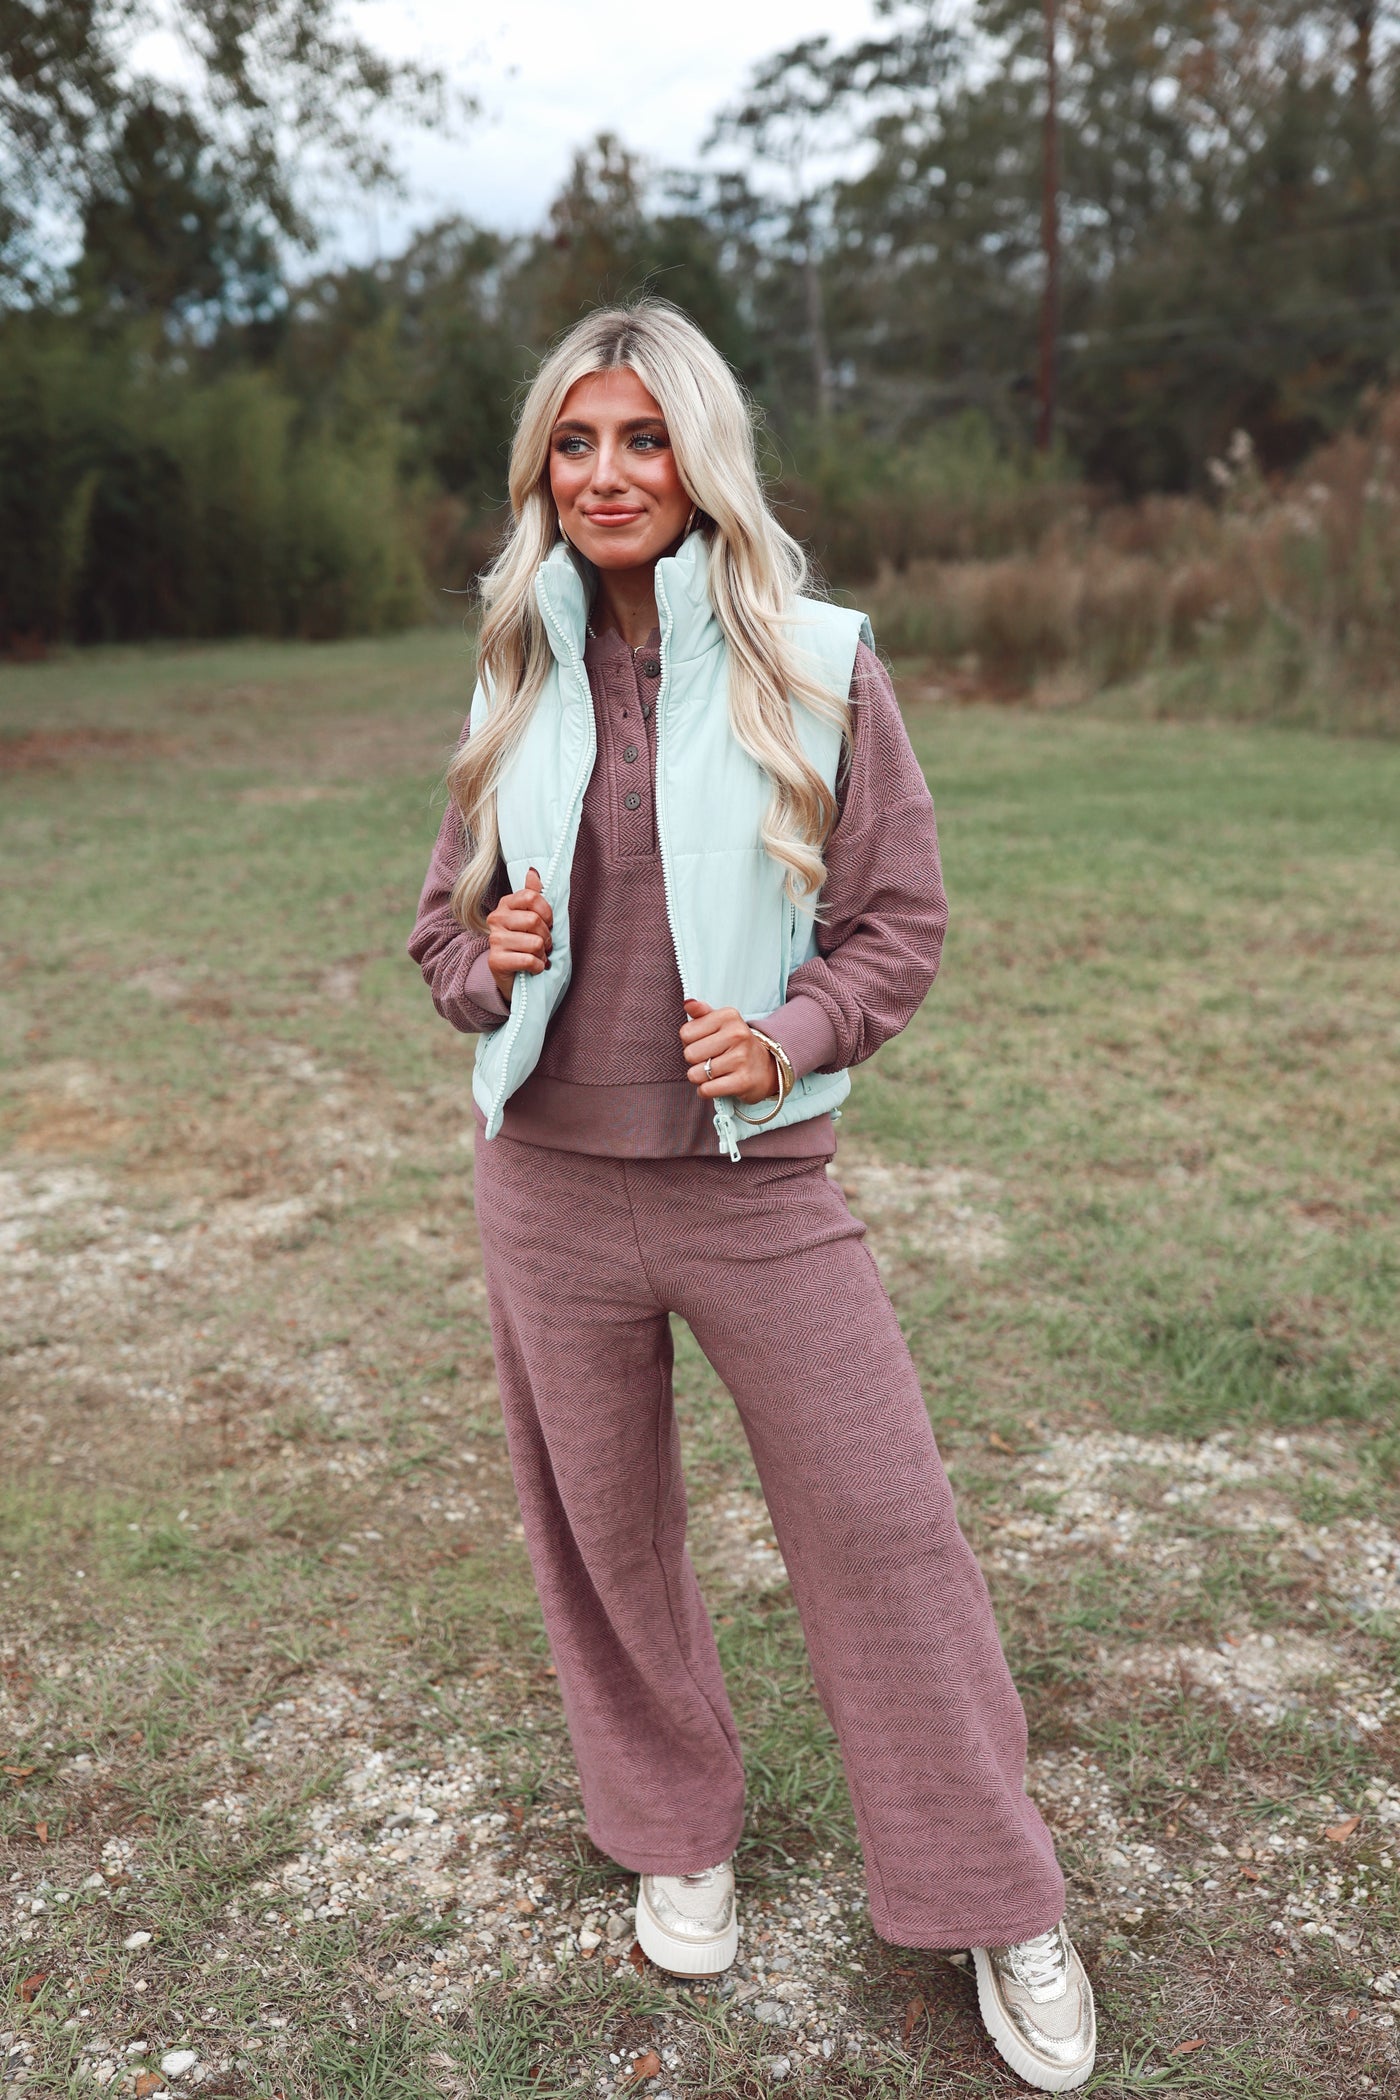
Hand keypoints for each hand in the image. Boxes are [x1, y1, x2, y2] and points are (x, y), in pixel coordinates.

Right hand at [486, 866, 552, 1000]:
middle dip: (546, 937)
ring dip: (542, 954)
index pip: (531, 896)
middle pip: (534, 920)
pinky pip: (529, 960)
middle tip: (543, 945)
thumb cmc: (525, 944)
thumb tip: (533, 871)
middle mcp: (496, 919)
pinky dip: (538, 967)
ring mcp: (494, 940)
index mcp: (506, 904)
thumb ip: (533, 894)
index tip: (548, 924)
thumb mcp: (532, 917)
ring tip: (537, 957)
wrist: (512, 976)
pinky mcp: (495, 961)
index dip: (547, 912)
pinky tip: (533, 968)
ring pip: (534, 942)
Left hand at [679, 1000, 777, 1104]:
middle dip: (695, 1061)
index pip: (686, 1033)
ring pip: (695, 1074)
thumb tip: (687, 1003)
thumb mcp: (722, 1023)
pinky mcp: (742, 1081)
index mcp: (729, 1016)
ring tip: (715, 1072)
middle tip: (711, 1059)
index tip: (706, 1043)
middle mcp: (737, 1035)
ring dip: (701, 1077)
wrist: (767, 1067)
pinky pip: (706, 1089)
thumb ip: (702, 1013)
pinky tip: (717, 1084)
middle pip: (689, 1054)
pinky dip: (706, 1091)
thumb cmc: (736, 1044)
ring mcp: (741, 1058)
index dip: (690, 1042)